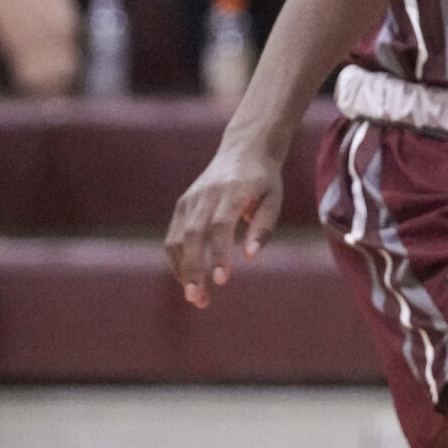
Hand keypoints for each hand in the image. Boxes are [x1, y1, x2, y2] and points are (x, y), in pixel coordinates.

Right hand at [166, 139, 285, 304]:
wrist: (244, 148)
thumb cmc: (264, 179)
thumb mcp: (274, 199)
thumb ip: (263, 227)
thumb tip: (249, 257)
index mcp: (232, 191)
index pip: (220, 226)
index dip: (219, 254)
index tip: (221, 280)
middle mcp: (206, 194)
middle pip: (193, 235)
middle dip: (193, 269)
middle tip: (199, 299)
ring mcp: (190, 198)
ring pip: (177, 238)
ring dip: (182, 270)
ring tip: (195, 297)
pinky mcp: (182, 204)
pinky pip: (173, 236)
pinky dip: (177, 260)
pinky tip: (188, 280)